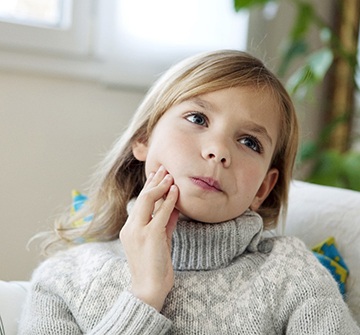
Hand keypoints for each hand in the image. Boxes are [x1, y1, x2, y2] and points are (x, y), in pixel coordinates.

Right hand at [120, 166, 178, 311]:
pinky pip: (161, 213)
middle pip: (142, 197)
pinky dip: (169, 200)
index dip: (149, 187)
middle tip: (163, 169)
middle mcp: (131, 227)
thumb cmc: (155, 266)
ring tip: (170, 175)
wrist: (149, 289)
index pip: (140, 203)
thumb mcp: (160, 240)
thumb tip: (174, 207)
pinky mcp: (150, 235)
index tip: (157, 176)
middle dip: (154, 181)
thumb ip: (165, 223)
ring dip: (161, 186)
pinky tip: (175, 190)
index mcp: (130, 229)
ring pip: (148, 200)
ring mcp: (139, 231)